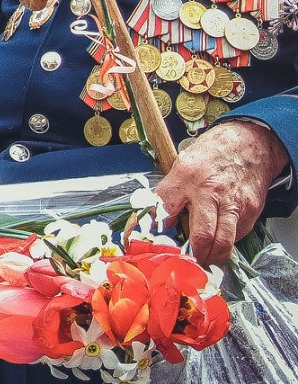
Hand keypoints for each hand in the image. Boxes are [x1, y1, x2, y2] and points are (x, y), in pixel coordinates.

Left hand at [156, 121, 289, 264]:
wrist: (249, 144)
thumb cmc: (212, 153)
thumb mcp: (182, 164)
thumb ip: (171, 191)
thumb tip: (159, 218)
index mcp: (185, 176)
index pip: (164, 208)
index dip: (157, 227)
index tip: (155, 237)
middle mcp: (209, 192)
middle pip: (201, 236)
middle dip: (192, 255)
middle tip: (185, 261)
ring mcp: (233, 203)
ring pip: (223, 243)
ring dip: (211, 256)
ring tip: (202, 258)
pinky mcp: (250, 211)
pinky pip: (236, 235)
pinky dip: (227, 241)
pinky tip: (219, 236)